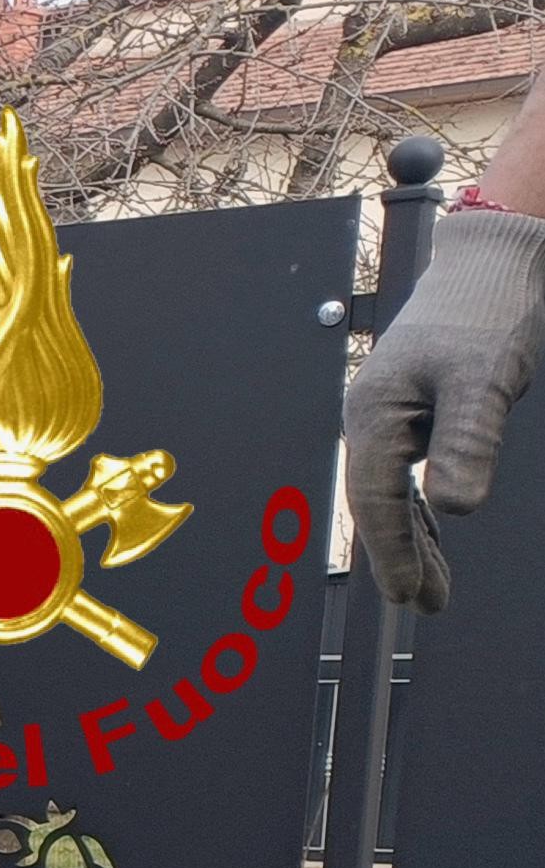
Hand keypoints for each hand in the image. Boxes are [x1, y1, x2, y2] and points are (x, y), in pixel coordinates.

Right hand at [346, 207, 544, 611]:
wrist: (494, 263)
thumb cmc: (487, 310)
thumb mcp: (486, 379)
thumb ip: (468, 443)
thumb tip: (454, 509)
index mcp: (376, 413)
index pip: (378, 500)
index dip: (394, 553)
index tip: (411, 595)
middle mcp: (373, 420)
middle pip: (378, 505)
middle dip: (402, 558)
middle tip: (428, 603)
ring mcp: (390, 418)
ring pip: (392, 496)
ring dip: (412, 540)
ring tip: (434, 585)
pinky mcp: (413, 415)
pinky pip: (406, 476)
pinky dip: (419, 512)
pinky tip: (433, 532)